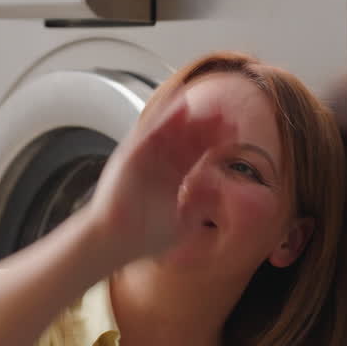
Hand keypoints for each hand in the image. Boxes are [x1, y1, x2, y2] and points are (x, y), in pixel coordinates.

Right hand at [82, 93, 236, 267]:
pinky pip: (148, 131)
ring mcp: (145, 158)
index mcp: (173, 178)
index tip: (233, 132)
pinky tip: (180, 105)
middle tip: (225, 114)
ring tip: (207, 104)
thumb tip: (220, 197)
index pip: (197, 154)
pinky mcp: (131, 155)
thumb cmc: (143, 238)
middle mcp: (160, 164)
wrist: (113, 241)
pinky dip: (163, 117)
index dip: (215, 142)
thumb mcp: (183, 222)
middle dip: (206, 126)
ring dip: (188, 116)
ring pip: (170, 130)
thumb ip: (200, 208)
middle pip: (186, 138)